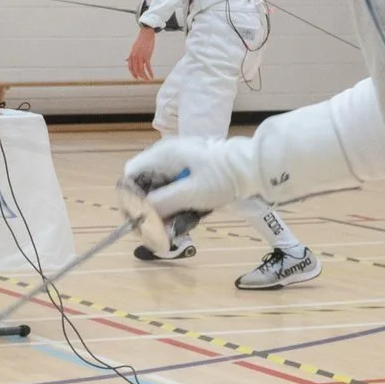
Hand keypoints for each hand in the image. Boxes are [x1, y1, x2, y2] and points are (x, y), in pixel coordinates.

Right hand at [118, 136, 264, 222]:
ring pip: (160, 187)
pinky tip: (187, 214)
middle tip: (160, 228)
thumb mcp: (191, 193)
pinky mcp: (191, 168)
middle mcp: (167, 155)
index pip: (131, 174)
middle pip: (145, 183)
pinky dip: (177, 201)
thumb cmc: (222, 177)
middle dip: (150, 207)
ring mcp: (180, 160)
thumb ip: (162, 203)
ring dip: (165, 207)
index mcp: (163, 155)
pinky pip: (175, 187)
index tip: (140, 217)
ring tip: (176, 225)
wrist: (253, 167)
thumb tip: (141, 215)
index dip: (131, 196)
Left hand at [126, 25, 158, 81]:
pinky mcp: (147, 56)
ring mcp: (140, 57)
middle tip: (143, 80)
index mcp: (131, 55)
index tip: (136, 77)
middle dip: (139, 76)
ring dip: (144, 77)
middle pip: (135, 70)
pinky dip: (150, 73)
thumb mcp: (133, 48)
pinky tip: (152, 76)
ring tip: (147, 79)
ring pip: (141, 70)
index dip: (133, 74)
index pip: (130, 67)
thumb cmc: (141, 40)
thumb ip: (130, 55)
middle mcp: (134, 57)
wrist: (146, 34)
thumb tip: (126, 60)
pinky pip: (148, 67)